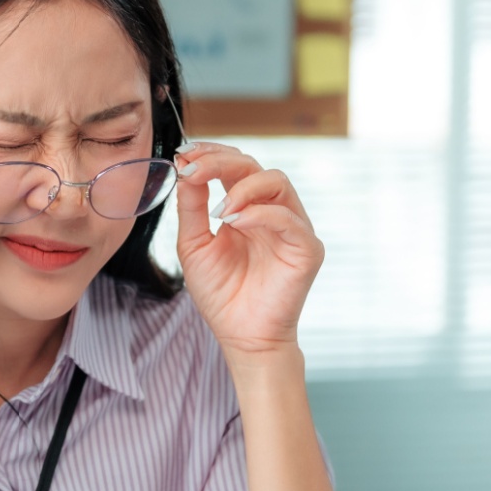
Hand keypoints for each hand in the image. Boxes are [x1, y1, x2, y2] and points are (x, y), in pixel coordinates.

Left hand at [174, 143, 324, 361]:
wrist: (242, 337)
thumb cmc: (221, 294)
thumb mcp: (194, 245)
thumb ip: (191, 208)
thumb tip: (185, 170)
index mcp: (245, 208)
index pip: (234, 166)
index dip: (210, 153)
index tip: (183, 155)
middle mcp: (271, 212)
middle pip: (254, 165)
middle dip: (220, 161)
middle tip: (193, 170)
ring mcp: (292, 227)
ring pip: (277, 181)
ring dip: (242, 187)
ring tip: (218, 210)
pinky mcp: (307, 248)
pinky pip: (288, 218)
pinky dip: (259, 214)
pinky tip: (233, 223)